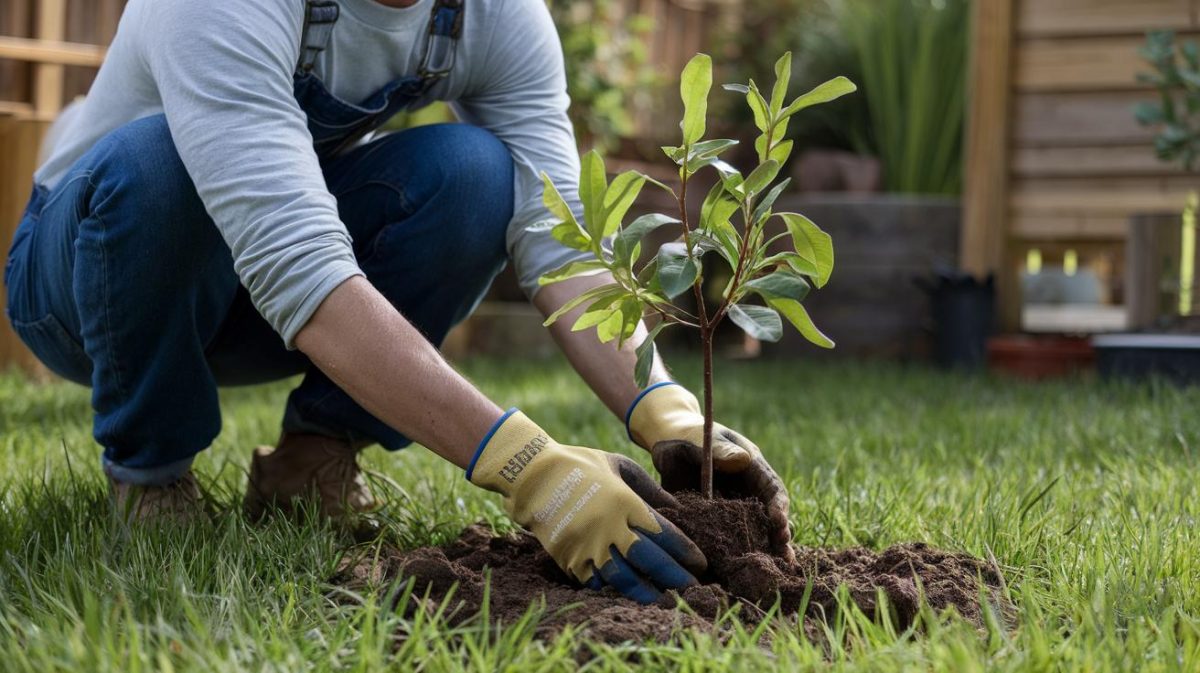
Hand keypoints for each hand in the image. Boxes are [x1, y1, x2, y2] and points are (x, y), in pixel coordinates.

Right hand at [468, 409, 707, 602]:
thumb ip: (650, 489)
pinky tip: (626, 594)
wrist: (533, 473)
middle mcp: (609, 526)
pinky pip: (595, 581)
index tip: (701, 564)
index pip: (665, 534)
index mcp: (626, 502)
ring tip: (663, 599)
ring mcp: (587, 544)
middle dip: (674, 577)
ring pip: (623, 578)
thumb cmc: (581, 465)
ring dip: (646, 591)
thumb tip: (678, 510)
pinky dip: (612, 589)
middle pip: (650, 560)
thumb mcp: (620, 466)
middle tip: (693, 589)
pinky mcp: (568, 556)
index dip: (686, 552)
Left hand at [626, 383, 792, 558]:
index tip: (779, 522)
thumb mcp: (703, 437)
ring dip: (762, 551)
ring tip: (772, 571)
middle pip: (769, 516)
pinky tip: (732, 575)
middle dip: (778, 537)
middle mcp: (747, 490)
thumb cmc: (689, 434)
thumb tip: (743, 460)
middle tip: (784, 558)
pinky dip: (731, 556)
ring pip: (752, 532)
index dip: (779, 506)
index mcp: (751, 467)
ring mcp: (732, 507)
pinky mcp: (714, 521)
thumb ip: (720, 450)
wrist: (666, 441)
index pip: (772, 488)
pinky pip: (725, 539)